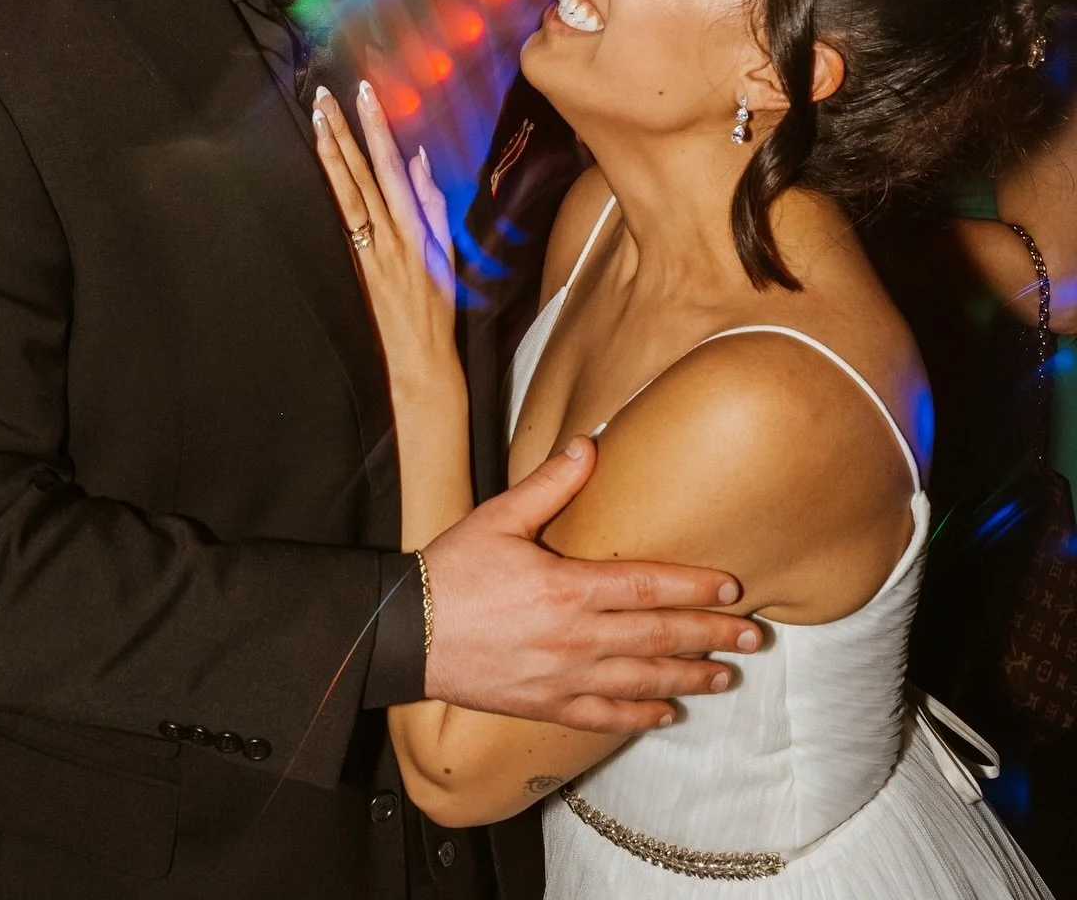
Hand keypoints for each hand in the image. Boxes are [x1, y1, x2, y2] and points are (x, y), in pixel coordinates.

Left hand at [313, 83, 456, 371]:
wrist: (420, 360)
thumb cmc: (437, 308)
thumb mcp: (447, 254)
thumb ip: (433, 205)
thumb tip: (418, 159)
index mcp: (414, 230)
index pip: (392, 169)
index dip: (377, 130)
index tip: (365, 96)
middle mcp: (387, 237)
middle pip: (361, 175)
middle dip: (343, 133)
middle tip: (324, 96)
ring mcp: (366, 252)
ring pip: (345, 194)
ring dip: (329, 155)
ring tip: (316, 121)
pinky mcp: (352, 267)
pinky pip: (339, 222)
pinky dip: (330, 191)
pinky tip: (319, 168)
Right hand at [424, 435, 758, 732]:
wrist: (407, 635)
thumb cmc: (451, 571)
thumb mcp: (498, 517)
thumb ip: (549, 484)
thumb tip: (589, 446)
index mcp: (567, 587)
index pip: (648, 587)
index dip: (694, 587)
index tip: (732, 588)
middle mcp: (575, 637)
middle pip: (658, 638)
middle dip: (711, 636)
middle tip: (755, 637)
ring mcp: (564, 678)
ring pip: (642, 681)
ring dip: (689, 677)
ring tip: (727, 675)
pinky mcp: (546, 706)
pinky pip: (605, 717)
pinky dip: (640, 716)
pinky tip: (667, 713)